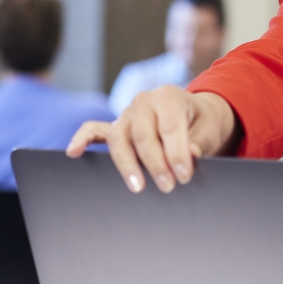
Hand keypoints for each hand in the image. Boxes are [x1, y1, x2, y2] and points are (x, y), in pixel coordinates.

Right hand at [66, 86, 237, 192]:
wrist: (195, 116)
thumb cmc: (202, 124)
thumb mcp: (208, 131)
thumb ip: (198, 143)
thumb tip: (189, 155)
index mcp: (168, 96)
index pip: (169, 126)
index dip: (176, 153)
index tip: (183, 176)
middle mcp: (143, 101)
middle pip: (141, 133)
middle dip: (154, 163)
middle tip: (168, 186)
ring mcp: (126, 114)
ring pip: (118, 137)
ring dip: (127, 164)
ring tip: (138, 187)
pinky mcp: (115, 127)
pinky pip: (93, 130)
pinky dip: (82, 140)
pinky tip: (74, 152)